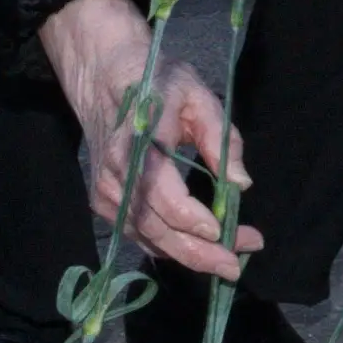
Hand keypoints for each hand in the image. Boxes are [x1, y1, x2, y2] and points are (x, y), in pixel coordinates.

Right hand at [42, 0, 259, 281]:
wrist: (104, 77)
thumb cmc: (157, 83)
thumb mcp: (198, 96)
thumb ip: (221, 139)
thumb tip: (240, 184)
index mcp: (139, 144)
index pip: (163, 196)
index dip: (194, 222)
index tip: (227, 233)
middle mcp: (116, 174)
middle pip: (156, 228)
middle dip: (200, 252)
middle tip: (237, 265)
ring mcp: (106, 191)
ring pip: (147, 239)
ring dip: (188, 255)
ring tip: (227, 258)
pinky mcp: (102, 201)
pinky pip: (137, 235)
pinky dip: (167, 246)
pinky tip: (195, 247)